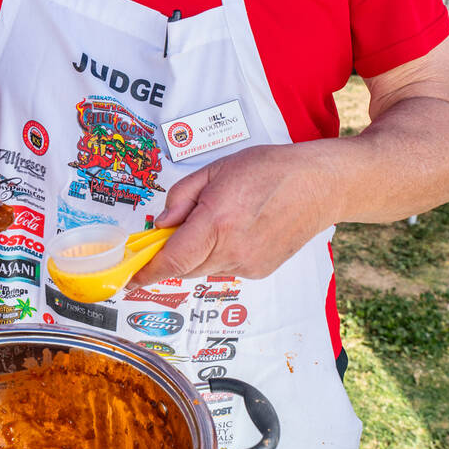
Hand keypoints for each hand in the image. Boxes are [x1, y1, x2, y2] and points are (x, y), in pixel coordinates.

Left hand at [135, 142, 340, 282]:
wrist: (318, 185)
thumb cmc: (269, 170)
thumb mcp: (215, 170)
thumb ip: (181, 198)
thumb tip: (161, 224)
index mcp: (217, 222)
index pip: (172, 260)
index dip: (147, 273)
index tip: (130, 278)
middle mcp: (232, 250)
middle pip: (184, 268)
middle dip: (172, 256)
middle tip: (174, 231)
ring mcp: (248, 265)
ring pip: (204, 269)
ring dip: (198, 253)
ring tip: (220, 220)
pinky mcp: (260, 271)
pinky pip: (225, 268)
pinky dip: (220, 254)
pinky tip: (238, 229)